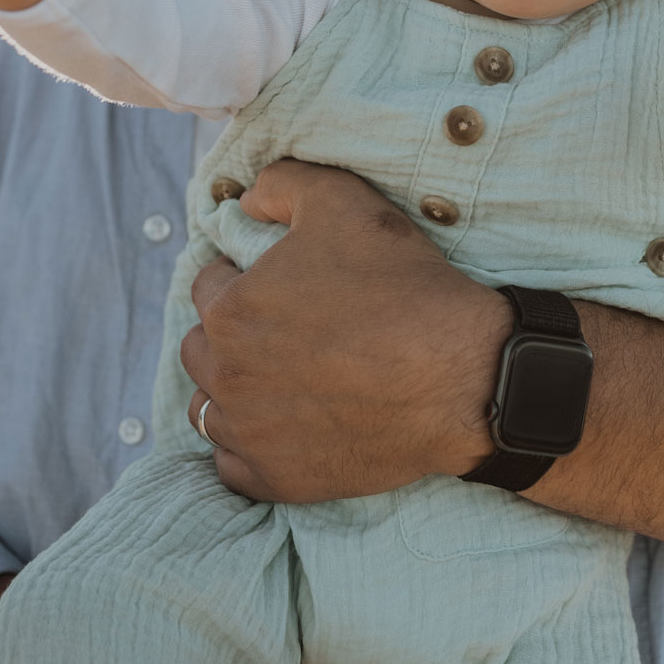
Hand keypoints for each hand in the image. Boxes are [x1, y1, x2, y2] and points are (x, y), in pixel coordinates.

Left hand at [180, 161, 509, 501]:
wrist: (463, 377)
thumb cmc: (402, 286)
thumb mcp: (344, 201)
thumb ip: (282, 184)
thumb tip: (244, 199)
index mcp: (231, 310)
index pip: (207, 286)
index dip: (241, 277)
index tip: (279, 285)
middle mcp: (227, 376)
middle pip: (200, 349)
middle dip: (230, 335)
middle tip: (283, 331)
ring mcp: (250, 434)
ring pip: (209, 408)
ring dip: (232, 391)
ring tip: (279, 379)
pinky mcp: (277, 479)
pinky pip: (233, 465)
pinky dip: (251, 446)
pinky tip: (284, 427)